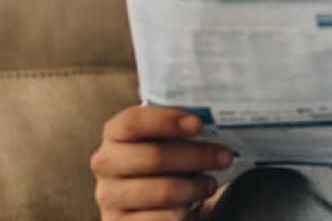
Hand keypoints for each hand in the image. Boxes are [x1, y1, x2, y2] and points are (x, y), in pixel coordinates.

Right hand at [90, 105, 233, 219]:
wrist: (152, 203)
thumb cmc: (166, 163)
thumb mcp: (169, 141)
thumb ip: (182, 128)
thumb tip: (213, 119)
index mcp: (115, 134)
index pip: (133, 122)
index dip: (167, 121)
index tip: (199, 124)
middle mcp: (106, 163)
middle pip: (155, 156)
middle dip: (197, 156)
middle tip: (225, 157)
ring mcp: (109, 197)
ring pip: (164, 191)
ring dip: (196, 187)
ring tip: (210, 184)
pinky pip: (164, 219)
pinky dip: (186, 212)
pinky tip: (191, 206)